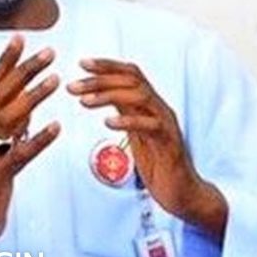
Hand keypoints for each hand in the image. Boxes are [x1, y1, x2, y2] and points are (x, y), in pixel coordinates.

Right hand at [0, 34, 60, 256]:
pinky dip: (38, 139)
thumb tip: (29, 102)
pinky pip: (18, 156)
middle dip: (23, 70)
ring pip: (8, 119)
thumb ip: (12, 127)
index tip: (20, 36)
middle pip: (0, 95)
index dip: (5, 61)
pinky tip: (56, 127)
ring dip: (32, 97)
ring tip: (56, 80)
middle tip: (49, 51)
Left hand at [67, 58, 227, 239]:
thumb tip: (103, 97)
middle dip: (100, 79)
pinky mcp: (169, 142)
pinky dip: (128, 120)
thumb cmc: (159, 165)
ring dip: (108, 95)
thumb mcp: (137, 135)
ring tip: (84, 102)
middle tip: (74, 86)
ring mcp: (166, 123)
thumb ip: (125, 114)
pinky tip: (108, 122)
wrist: (182, 193)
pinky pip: (149, 125)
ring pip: (139, 96)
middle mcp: (160, 108)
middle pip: (132, 81)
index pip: (131, 74)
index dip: (107, 66)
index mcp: (151, 105)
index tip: (82, 63)